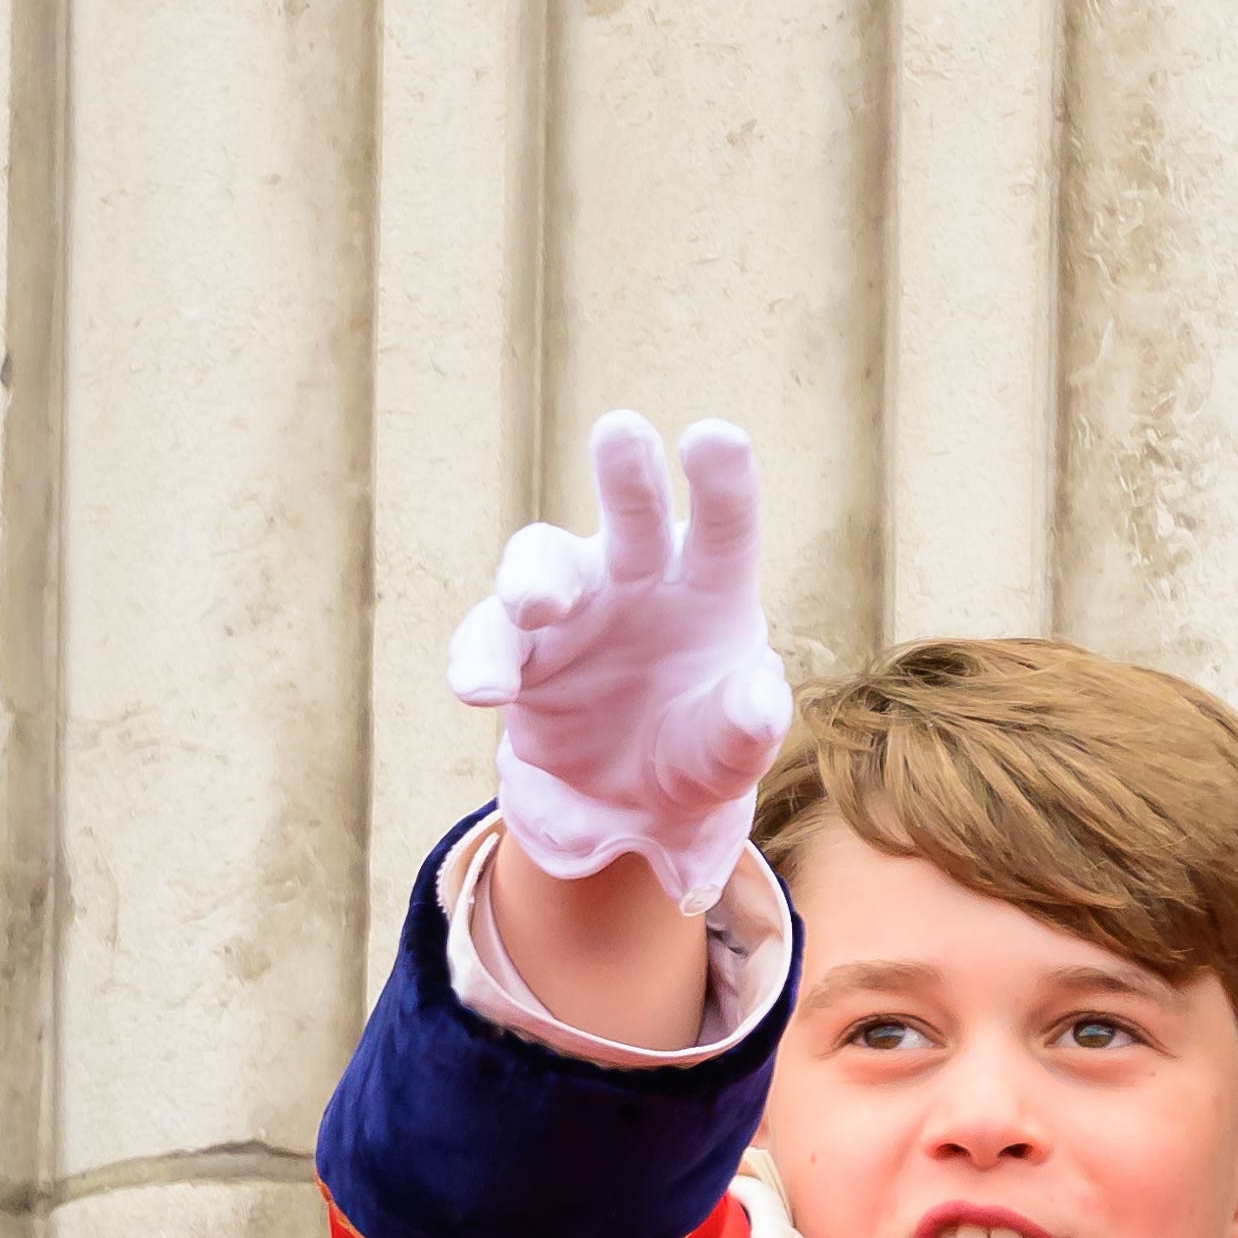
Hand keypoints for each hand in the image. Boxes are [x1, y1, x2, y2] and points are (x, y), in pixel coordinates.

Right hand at [448, 412, 790, 907]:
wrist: (624, 805)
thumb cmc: (696, 753)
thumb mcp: (727, 755)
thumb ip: (742, 730)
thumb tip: (757, 698)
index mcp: (708, 589)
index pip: (723, 528)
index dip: (722, 481)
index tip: (715, 437)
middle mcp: (637, 578)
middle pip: (631, 512)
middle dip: (626, 472)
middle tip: (620, 433)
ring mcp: (569, 607)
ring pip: (542, 560)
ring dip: (535, 575)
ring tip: (534, 608)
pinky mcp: (514, 649)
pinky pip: (487, 639)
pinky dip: (480, 659)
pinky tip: (482, 691)